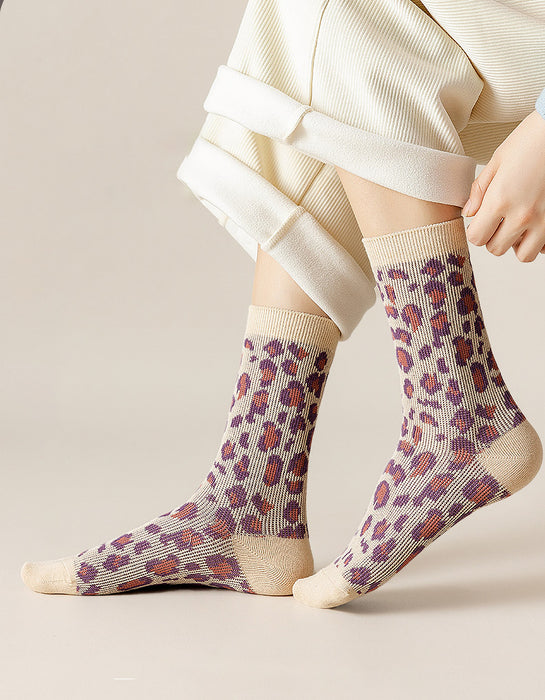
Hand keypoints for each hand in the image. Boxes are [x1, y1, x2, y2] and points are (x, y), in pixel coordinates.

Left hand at [461, 109, 544, 261]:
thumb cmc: (532, 139)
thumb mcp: (498, 160)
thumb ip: (480, 190)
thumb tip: (468, 212)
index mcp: (501, 200)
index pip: (476, 238)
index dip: (475, 230)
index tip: (480, 221)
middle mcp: (523, 215)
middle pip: (496, 249)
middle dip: (493, 237)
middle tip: (499, 220)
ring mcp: (544, 221)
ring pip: (523, 255)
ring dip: (517, 243)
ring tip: (518, 224)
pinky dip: (539, 241)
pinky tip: (536, 223)